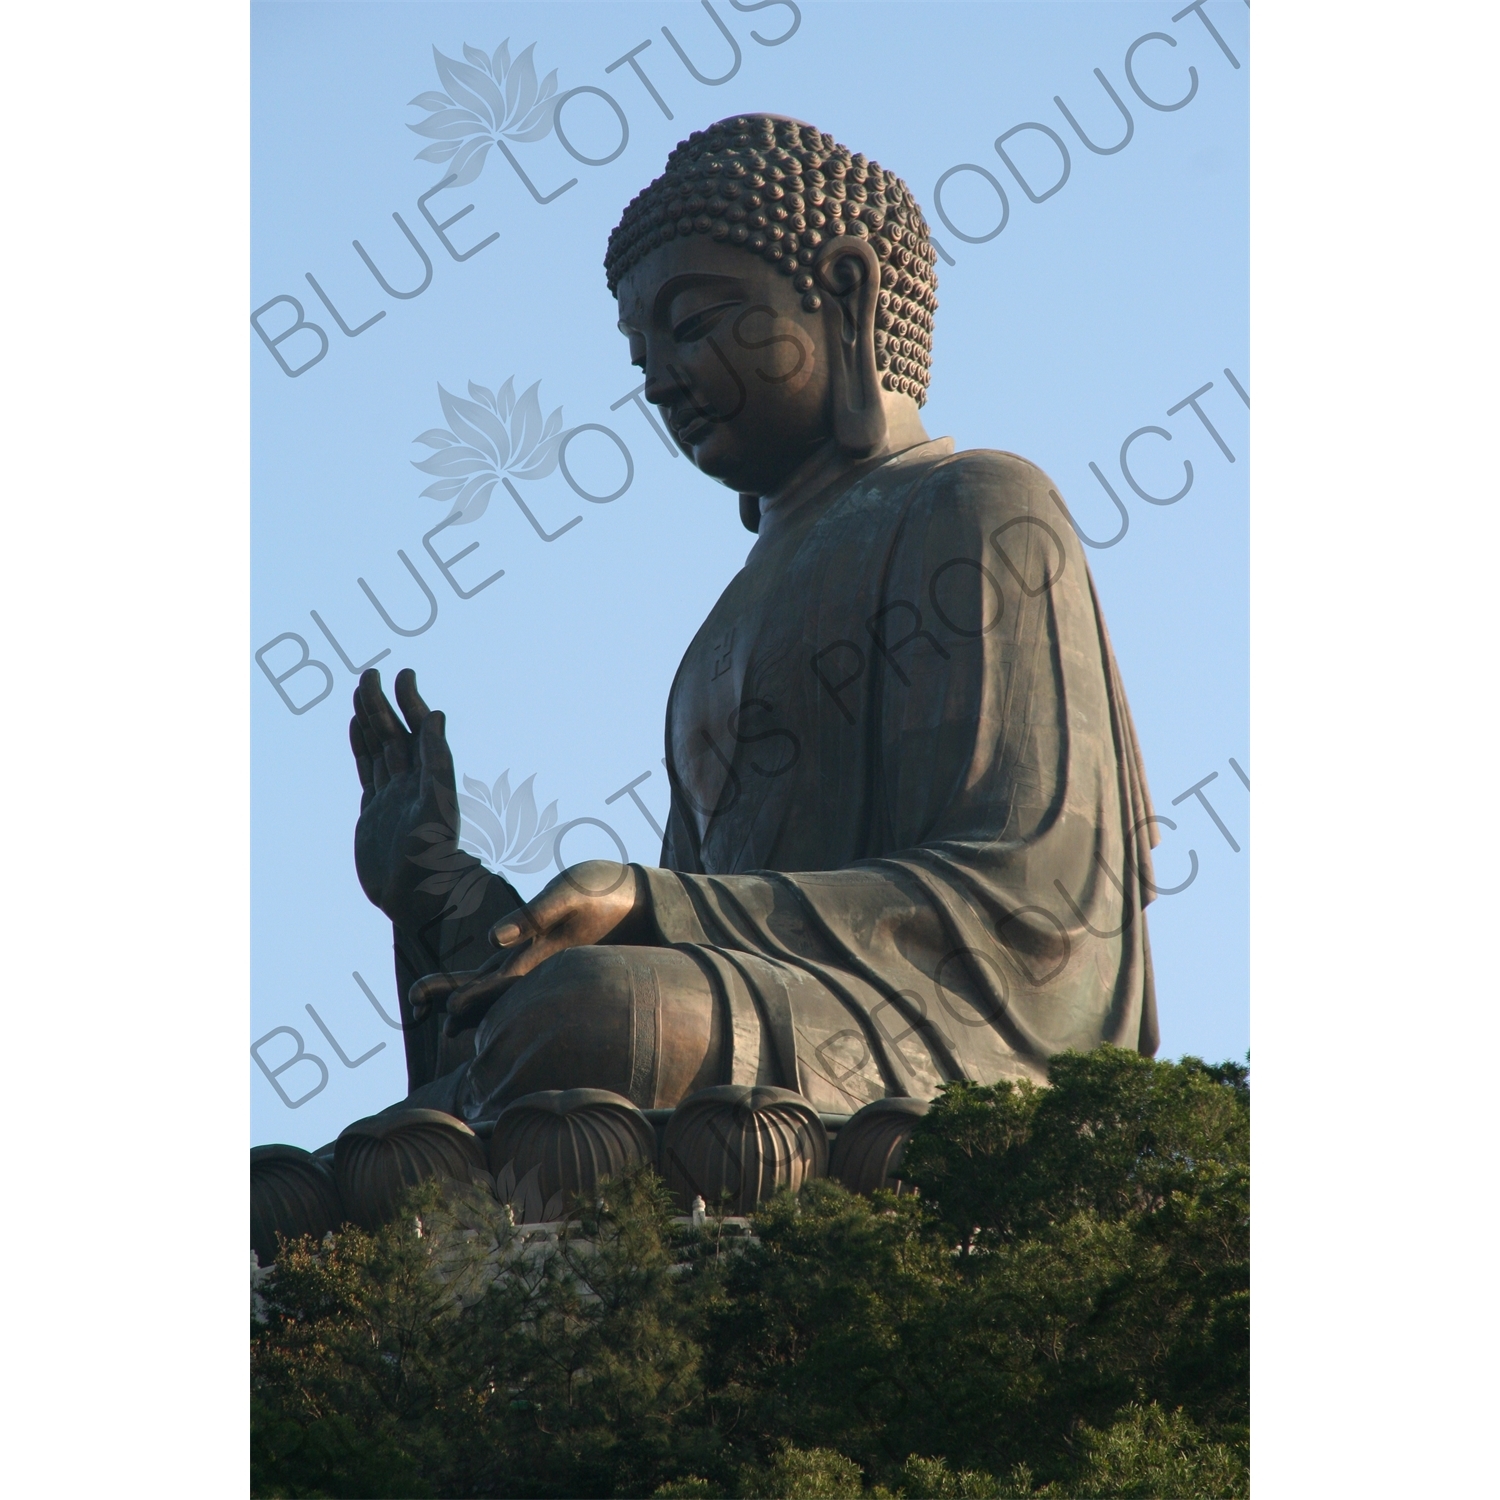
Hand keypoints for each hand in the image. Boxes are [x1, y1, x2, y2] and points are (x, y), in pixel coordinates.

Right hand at [349, 667, 478, 930]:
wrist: (415, 899)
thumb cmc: (431, 858)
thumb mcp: (436, 806)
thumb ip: (437, 762)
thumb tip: (437, 716)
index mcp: (430, 777)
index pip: (419, 730)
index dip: (410, 702)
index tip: (402, 673)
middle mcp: (412, 782)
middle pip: (394, 734)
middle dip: (382, 704)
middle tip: (370, 674)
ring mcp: (391, 795)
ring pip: (378, 748)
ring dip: (370, 720)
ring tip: (360, 692)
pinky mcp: (373, 811)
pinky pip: (366, 770)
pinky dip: (360, 747)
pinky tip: (354, 728)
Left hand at [408, 860, 646, 1028]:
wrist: (638, 898)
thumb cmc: (605, 891)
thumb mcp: (569, 894)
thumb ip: (533, 917)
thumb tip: (491, 939)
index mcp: (537, 959)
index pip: (493, 986)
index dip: (466, 997)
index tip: (442, 1012)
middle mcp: (534, 966)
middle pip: (485, 988)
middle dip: (449, 996)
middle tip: (413, 1003)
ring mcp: (538, 958)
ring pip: (492, 981)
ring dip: (460, 989)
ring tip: (423, 1000)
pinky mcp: (543, 947)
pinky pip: (506, 969)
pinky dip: (481, 978)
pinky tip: (469, 981)